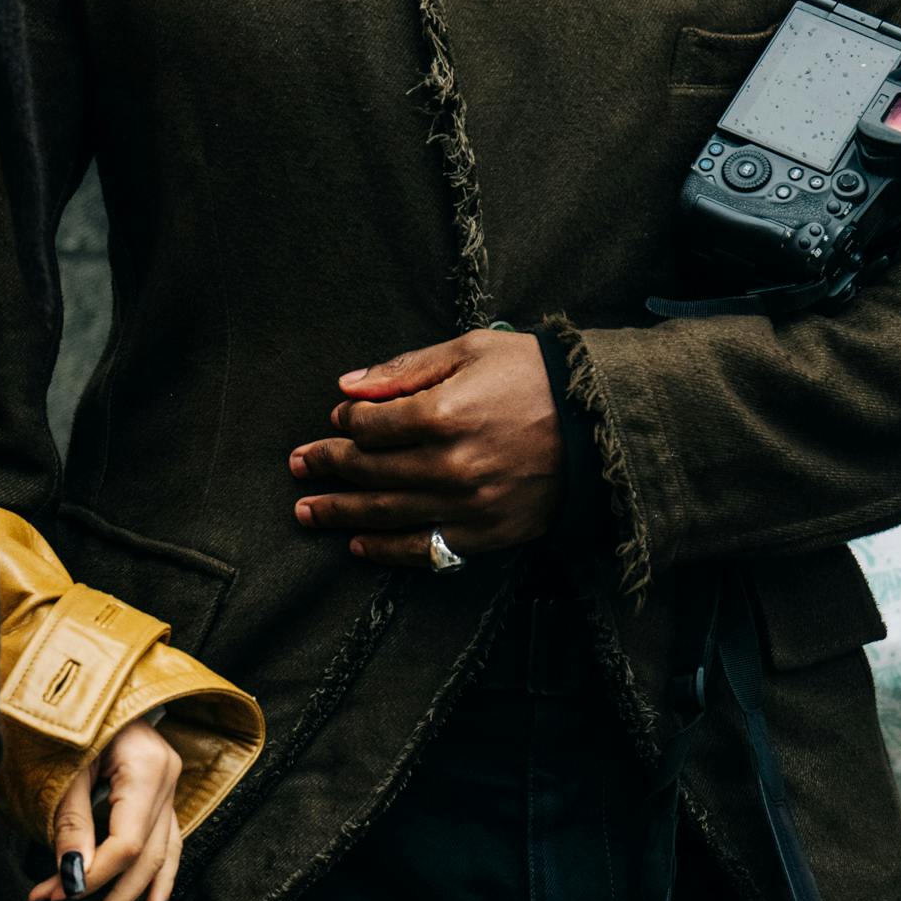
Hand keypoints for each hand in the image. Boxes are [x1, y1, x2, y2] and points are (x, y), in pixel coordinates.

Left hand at [26, 719, 183, 900]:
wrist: (90, 673)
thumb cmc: (72, 709)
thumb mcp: (65, 763)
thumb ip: (70, 820)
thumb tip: (73, 876)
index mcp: (147, 765)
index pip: (128, 842)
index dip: (95, 875)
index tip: (57, 893)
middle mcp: (168, 777)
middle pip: (147, 855)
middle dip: (107, 894)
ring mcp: (171, 784)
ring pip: (161, 854)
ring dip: (129, 894)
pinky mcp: (163, 791)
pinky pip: (167, 841)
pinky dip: (157, 874)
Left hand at [288, 330, 563, 569]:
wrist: (602, 425)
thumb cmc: (536, 377)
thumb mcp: (472, 350)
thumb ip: (407, 369)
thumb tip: (349, 386)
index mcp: (443, 414)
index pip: (370, 425)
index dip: (347, 420)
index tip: (339, 416)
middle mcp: (449, 466)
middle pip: (368, 470)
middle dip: (326, 465)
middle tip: (298, 465)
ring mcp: (466, 506)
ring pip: (385, 513)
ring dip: (339, 513)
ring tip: (307, 511)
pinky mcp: (485, 535)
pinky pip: (423, 549)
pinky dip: (386, 550)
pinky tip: (358, 545)